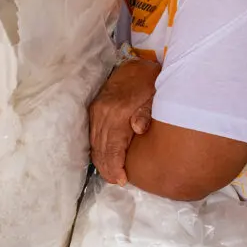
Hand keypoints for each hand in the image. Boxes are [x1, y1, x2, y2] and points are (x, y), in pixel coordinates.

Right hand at [89, 59, 160, 185]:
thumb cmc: (150, 84)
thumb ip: (146, 113)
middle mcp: (102, 113)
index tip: (122, 180)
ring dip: (101, 161)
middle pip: (101, 148)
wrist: (137, 65)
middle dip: (108, 168)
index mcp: (117, 112)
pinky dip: (97, 149)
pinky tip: (105, 158)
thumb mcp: (155, 97)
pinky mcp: (94, 109)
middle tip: (117, 182)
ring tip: (111, 175)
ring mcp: (96, 110)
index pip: (113, 146)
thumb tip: (139, 129)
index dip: (116, 166)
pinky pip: (92, 135)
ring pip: (94, 143)